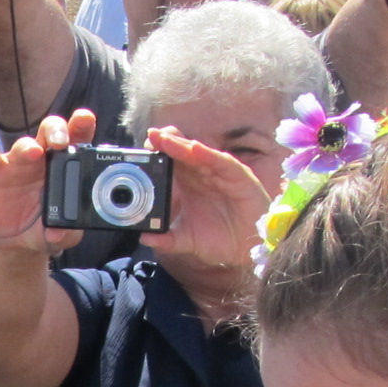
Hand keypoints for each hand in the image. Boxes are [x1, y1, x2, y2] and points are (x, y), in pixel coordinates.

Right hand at [0, 108, 98, 261]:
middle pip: (52, 132)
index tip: (85, 119)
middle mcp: (45, 158)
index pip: (78, 139)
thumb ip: (66, 234)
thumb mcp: (60, 236)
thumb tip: (59, 234)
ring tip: (33, 152)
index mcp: (67, 166)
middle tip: (61, 141)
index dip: (82, 126)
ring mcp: (19, 163)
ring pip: (24, 144)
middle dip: (58, 130)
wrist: (13, 240)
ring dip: (28, 146)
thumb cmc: (43, 228)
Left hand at [137, 126, 284, 274]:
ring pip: (199, 154)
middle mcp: (202, 175)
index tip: (139, 153)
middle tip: (150, 136)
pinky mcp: (239, 177)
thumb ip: (167, 240)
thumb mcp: (188, 241)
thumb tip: (144, 238)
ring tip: (166, 139)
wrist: (248, 251)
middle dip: (166, 144)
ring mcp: (220, 174)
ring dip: (182, 146)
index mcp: (188, 186)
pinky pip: (222, 162)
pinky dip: (209, 155)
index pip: (170, 164)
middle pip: (182, 154)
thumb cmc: (220, 240)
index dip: (156, 156)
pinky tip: (196, 149)